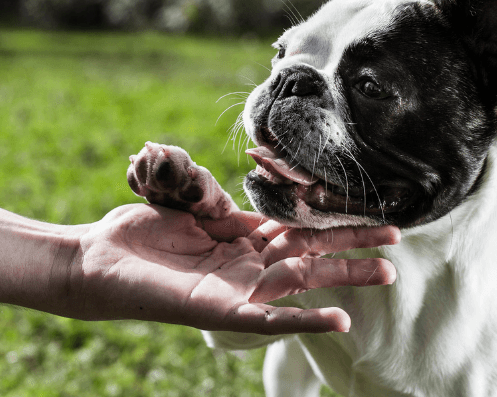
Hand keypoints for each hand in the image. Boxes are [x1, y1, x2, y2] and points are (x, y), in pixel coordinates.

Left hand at [58, 204, 399, 333]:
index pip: (299, 228)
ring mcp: (238, 291)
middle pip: (312, 254)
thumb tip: (247, 177)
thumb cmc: (139, 233)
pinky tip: (340, 319)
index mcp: (242, 239)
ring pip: (303, 284)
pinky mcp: (222, 312)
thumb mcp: (188, 204)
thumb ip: (221, 196)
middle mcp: (247, 266)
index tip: (366, 209)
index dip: (333, 220)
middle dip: (354, 248)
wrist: (98, 261)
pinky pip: (272, 319)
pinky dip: (306, 320)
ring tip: (387, 275)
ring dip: (344, 280)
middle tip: (397, 243)